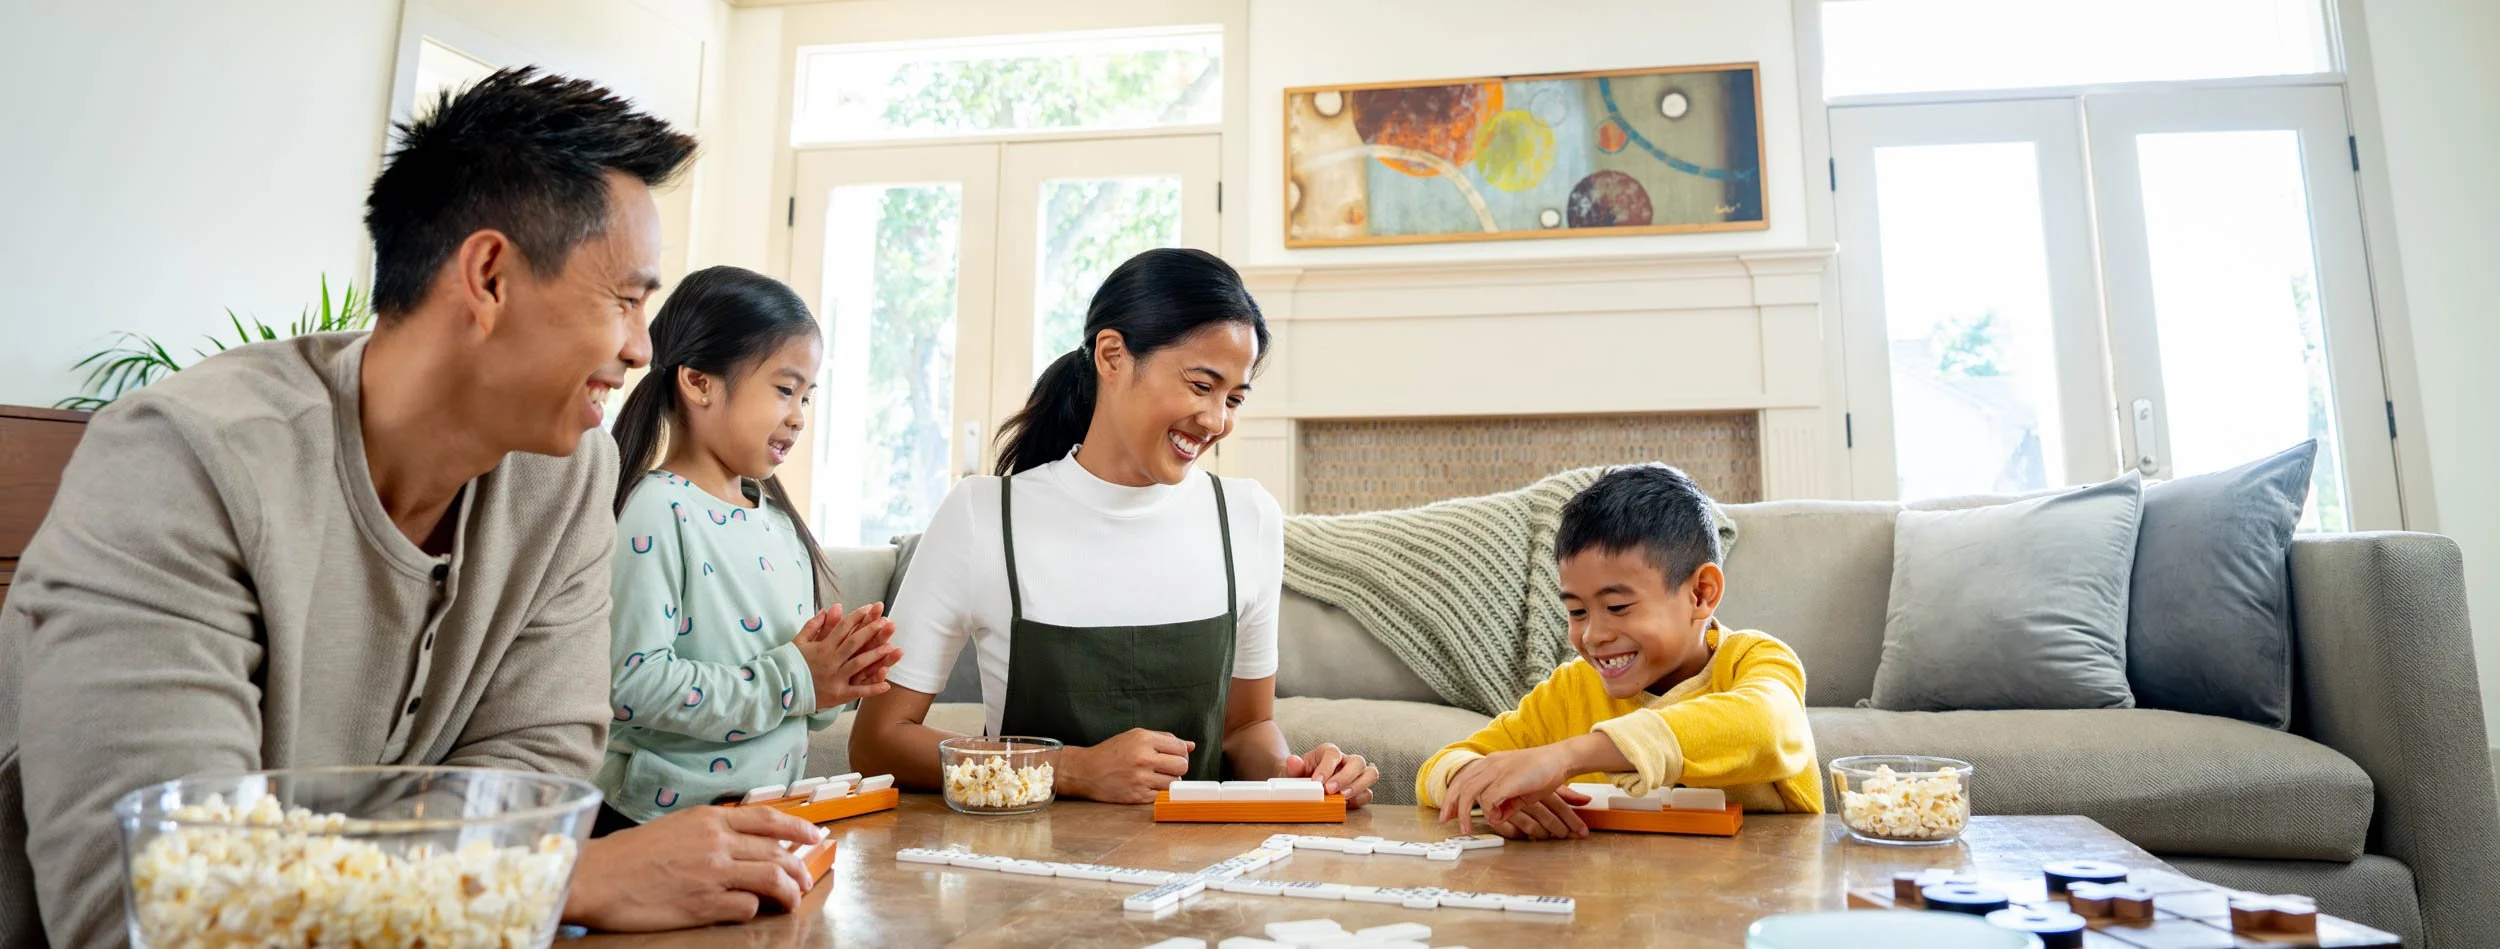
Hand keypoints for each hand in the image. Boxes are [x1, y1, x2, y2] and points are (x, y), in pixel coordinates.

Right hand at [563, 805, 825, 930]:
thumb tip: (744, 841)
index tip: (817, 836)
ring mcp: (713, 873)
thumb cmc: (629, 854)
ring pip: (773, 879)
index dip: (799, 829)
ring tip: (791, 900)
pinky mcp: (704, 904)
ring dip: (789, 892)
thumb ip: (711, 830)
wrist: (596, 876)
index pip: (769, 819)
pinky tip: (746, 910)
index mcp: (710, 819)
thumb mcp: (676, 826)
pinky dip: (753, 909)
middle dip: (799, 868)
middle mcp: (717, 842)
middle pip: (778, 852)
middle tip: (806, 879)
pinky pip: (746, 906)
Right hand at [793, 603, 899, 709]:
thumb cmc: (790, 664)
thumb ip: (814, 625)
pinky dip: (873, 689)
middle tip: (886, 622)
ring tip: (891, 647)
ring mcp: (835, 678)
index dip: (857, 617)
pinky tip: (887, 684)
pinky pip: (858, 691)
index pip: (843, 628)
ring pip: (859, 664)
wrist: (780, 689)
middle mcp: (831, 661)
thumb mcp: (798, 642)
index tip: (870, 609)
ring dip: (876, 655)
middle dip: (871, 631)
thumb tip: (830, 609)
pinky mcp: (838, 694)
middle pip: (854, 643)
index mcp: (823, 647)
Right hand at [1060, 728, 1192, 803]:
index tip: (1174, 755)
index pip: (1180, 747)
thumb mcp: (1135, 736)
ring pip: (1174, 782)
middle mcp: (1143, 758)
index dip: (1182, 752)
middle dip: (1179, 767)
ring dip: (1170, 781)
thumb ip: (1164, 739)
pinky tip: (1149, 786)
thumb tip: (1190, 746)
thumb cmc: (1112, 752)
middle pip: (1182, 765)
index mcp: (1144, 739)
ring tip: (1158, 777)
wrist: (1085, 771)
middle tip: (1169, 768)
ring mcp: (1140, 778)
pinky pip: (1161, 795)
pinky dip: (1159, 792)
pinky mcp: (1137, 796)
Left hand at [1282, 743, 1379, 807]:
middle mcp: (1346, 761)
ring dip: (1358, 786)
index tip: (1316, 781)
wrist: (1304, 786)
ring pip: (1370, 774)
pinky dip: (1359, 799)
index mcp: (1329, 752)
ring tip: (1343, 798)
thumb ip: (1294, 767)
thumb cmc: (1301, 776)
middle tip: (1330, 790)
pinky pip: (1368, 793)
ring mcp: (1356, 775)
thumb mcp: (1294, 771)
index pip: (1333, 754)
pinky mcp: (1360, 790)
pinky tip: (1346, 804)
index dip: (1326, 768)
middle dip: (1345, 777)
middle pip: (1357, 762)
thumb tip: (1293, 760)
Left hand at [1437, 747, 1589, 835]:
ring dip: (1465, 813)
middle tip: (1445, 821)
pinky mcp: (1506, 780)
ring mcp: (1497, 770)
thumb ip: (1506, 804)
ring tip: (1465, 828)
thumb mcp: (1520, 792)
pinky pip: (1489, 799)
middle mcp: (1490, 764)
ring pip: (1469, 792)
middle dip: (1450, 805)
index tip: (1448, 812)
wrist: (1561, 759)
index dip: (1452, 795)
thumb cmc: (1543, 773)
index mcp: (1491, 763)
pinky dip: (1489, 811)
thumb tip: (1495, 818)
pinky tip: (1495, 818)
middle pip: (1460, 785)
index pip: (1463, 778)